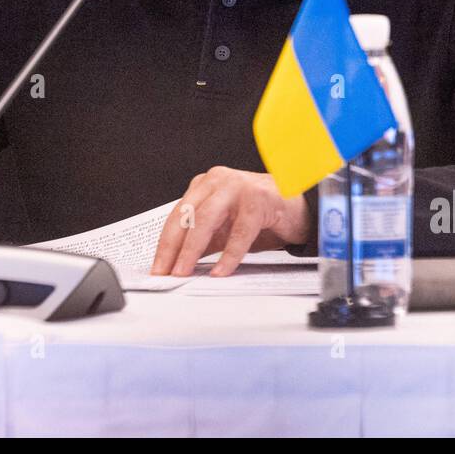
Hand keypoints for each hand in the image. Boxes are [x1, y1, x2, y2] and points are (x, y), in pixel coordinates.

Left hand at [149, 166, 310, 277]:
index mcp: (205, 185)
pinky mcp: (259, 199)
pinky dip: (229, 255)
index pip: (177, 215)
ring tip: (184, 272)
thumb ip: (202, 242)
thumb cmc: (258, 216)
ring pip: (207, 219)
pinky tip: (220, 271)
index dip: (165, 243)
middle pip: (187, 215)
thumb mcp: (224, 229)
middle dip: (172, 247)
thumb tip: (177, 266)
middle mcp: (218, 181)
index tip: (157, 267)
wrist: (297, 207)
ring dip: (192, 249)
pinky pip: (240, 232)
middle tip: (165, 272)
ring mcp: (238, 187)